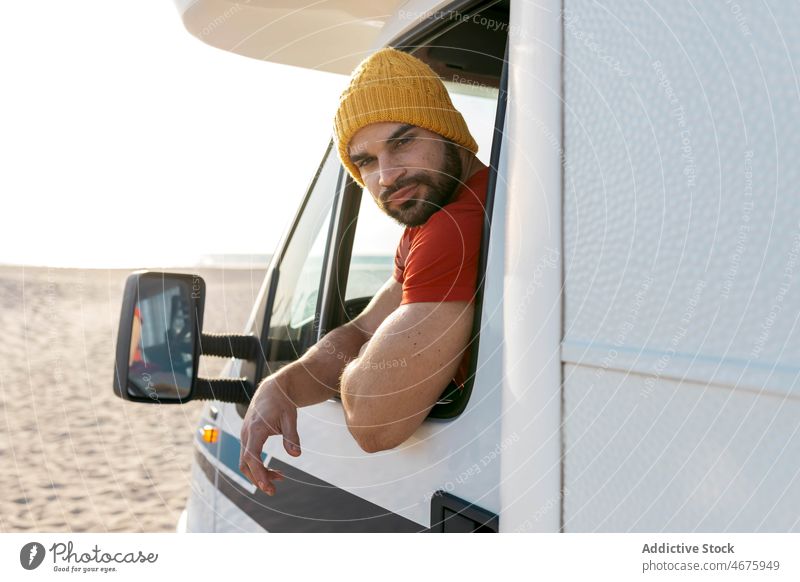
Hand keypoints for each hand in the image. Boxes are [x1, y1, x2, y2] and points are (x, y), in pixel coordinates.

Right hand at [239, 375, 301, 495]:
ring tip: (280, 477)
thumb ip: (292, 436)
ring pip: (246, 462)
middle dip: (258, 479)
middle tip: (274, 490)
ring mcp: (245, 436)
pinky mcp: (248, 438)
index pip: (252, 457)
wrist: (272, 390)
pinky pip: (249, 456)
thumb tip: (296, 455)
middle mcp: (246, 434)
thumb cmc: (282, 403)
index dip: (258, 474)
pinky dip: (259, 466)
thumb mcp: (290, 417)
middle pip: (245, 464)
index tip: (268, 487)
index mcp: (256, 429)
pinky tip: (274, 470)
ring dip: (260, 473)